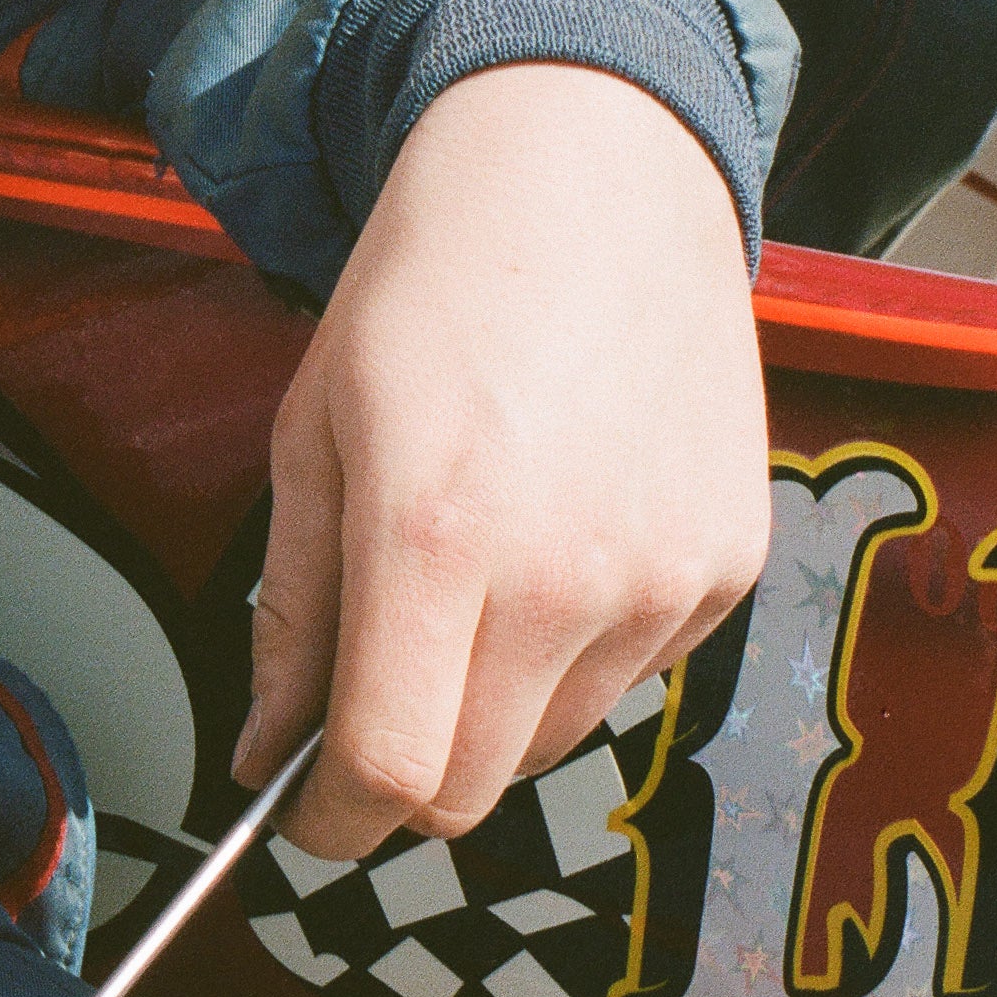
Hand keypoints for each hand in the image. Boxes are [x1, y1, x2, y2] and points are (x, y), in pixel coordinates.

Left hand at [240, 59, 767, 862]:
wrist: (588, 173)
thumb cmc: (430, 288)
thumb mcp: (313, 434)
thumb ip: (291, 610)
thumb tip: (269, 754)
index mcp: (433, 538)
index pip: (388, 771)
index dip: (331, 823)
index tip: (303, 820)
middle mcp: (564, 577)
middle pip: (473, 786)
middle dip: (404, 775)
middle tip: (367, 703)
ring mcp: (662, 580)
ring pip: (556, 738)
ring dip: (494, 703)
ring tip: (473, 568)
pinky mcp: (728, 567)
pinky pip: (634, 672)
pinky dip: (579, 646)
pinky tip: (557, 531)